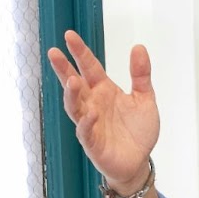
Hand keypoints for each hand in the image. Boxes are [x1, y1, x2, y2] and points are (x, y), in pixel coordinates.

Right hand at [46, 30, 160, 191]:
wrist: (139, 161)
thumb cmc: (138, 131)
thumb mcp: (144, 98)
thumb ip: (140, 74)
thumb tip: (138, 47)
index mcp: (104, 90)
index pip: (89, 67)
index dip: (80, 52)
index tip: (69, 36)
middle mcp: (93, 104)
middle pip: (74, 83)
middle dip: (63, 69)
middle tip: (54, 52)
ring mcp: (90, 123)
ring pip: (74, 106)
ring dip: (71, 94)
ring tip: (72, 81)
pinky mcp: (92, 143)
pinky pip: (85, 131)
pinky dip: (86, 122)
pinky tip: (91, 113)